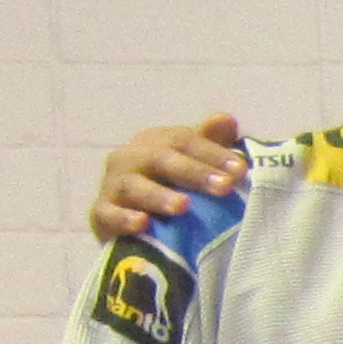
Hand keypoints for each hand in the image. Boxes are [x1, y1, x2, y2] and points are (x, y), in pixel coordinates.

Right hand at [92, 114, 243, 242]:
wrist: (129, 222)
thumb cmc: (171, 188)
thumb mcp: (192, 164)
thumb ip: (209, 143)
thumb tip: (226, 119)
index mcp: (155, 142)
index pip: (185, 141)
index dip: (214, 153)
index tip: (241, 169)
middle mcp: (130, 157)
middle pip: (162, 159)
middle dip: (195, 172)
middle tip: (224, 187)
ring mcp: (113, 184)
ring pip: (134, 186)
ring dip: (159, 195)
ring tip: (183, 206)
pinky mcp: (101, 213)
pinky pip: (109, 214)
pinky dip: (124, 218)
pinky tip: (142, 223)